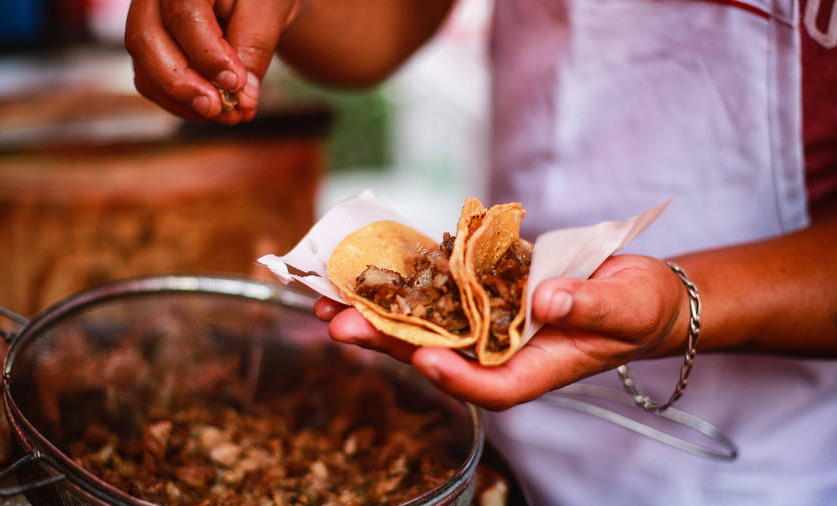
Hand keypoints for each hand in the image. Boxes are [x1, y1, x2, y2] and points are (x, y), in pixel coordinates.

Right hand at [125, 0, 305, 123]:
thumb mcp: (268, 10)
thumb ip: (254, 47)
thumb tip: (242, 99)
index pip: (183, 14)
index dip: (207, 54)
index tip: (236, 83)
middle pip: (146, 40)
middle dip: (184, 84)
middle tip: (220, 108)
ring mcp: (144, 21)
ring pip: (144, 67)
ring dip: (184, 101)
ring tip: (227, 115)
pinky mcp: (149, 49)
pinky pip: (151, 82)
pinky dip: (181, 104)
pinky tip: (214, 110)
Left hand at [315, 254, 688, 410]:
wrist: (633, 291)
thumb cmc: (639, 308)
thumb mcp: (624, 306)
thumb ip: (587, 306)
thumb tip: (548, 300)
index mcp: (535, 368)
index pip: (490, 386)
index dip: (457, 377)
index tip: (425, 361)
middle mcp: (500, 351)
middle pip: (439, 354)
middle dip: (388, 342)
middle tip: (339, 326)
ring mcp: (486, 324)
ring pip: (426, 324)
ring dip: (379, 314)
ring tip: (330, 302)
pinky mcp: (481, 294)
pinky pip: (438, 291)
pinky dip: (405, 281)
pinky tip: (369, 270)